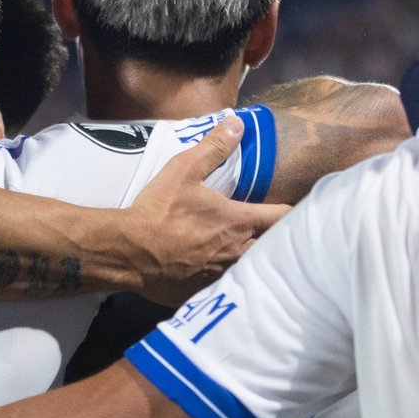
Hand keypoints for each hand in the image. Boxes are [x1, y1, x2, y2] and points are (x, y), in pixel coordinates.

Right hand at [126, 116, 288, 304]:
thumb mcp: (184, 170)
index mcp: (241, 222)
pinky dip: (230, 278)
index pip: (284, 217)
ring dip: (255, 259)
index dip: (290, 210)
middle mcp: (240, 252)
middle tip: (271, 227)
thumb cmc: (158, 210)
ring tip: (248, 249)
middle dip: (276, 237)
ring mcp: (225, 276)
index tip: (289, 206)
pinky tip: (219, 270)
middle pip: (275, 247)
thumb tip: (237, 123)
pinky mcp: (207, 293)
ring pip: (253, 268)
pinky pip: (229, 285)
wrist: (128, 253)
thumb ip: (214, 147)